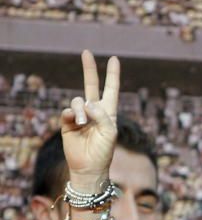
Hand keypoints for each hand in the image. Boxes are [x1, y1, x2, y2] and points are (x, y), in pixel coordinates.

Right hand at [60, 51, 119, 186]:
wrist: (89, 168)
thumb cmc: (103, 151)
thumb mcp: (110, 131)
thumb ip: (102, 114)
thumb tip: (86, 102)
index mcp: (108, 113)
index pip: (111, 90)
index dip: (113, 75)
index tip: (114, 59)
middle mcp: (94, 112)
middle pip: (91, 86)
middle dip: (89, 70)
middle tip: (86, 52)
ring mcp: (80, 117)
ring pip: (78, 100)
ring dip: (81, 110)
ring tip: (83, 123)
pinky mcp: (67, 123)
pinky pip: (68, 110)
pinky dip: (72, 114)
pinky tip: (75, 122)